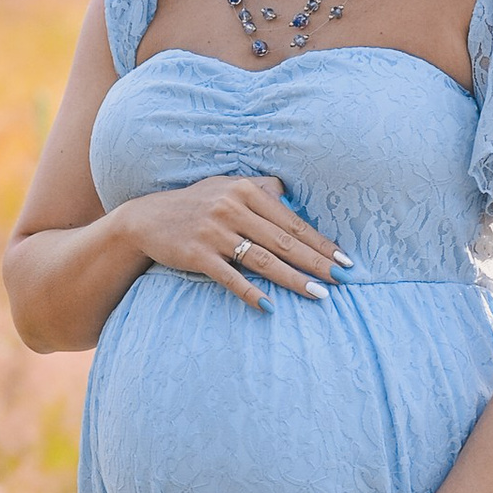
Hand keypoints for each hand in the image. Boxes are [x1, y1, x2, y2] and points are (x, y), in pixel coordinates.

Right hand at [125, 175, 343, 311]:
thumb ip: (261, 189)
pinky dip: (250, 292)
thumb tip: (293, 198)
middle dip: (317, 262)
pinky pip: (229, 277)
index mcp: (245, 190)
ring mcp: (214, 232)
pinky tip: (270, 306)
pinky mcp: (197, 255)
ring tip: (319, 294)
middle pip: (283, 241)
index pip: (292, 221)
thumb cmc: (196, 203)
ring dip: (293, 279)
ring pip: (262, 260)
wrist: (147, 219)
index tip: (345, 258)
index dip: (321, 241)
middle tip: (344, 278)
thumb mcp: (227, 186)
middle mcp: (232, 208)